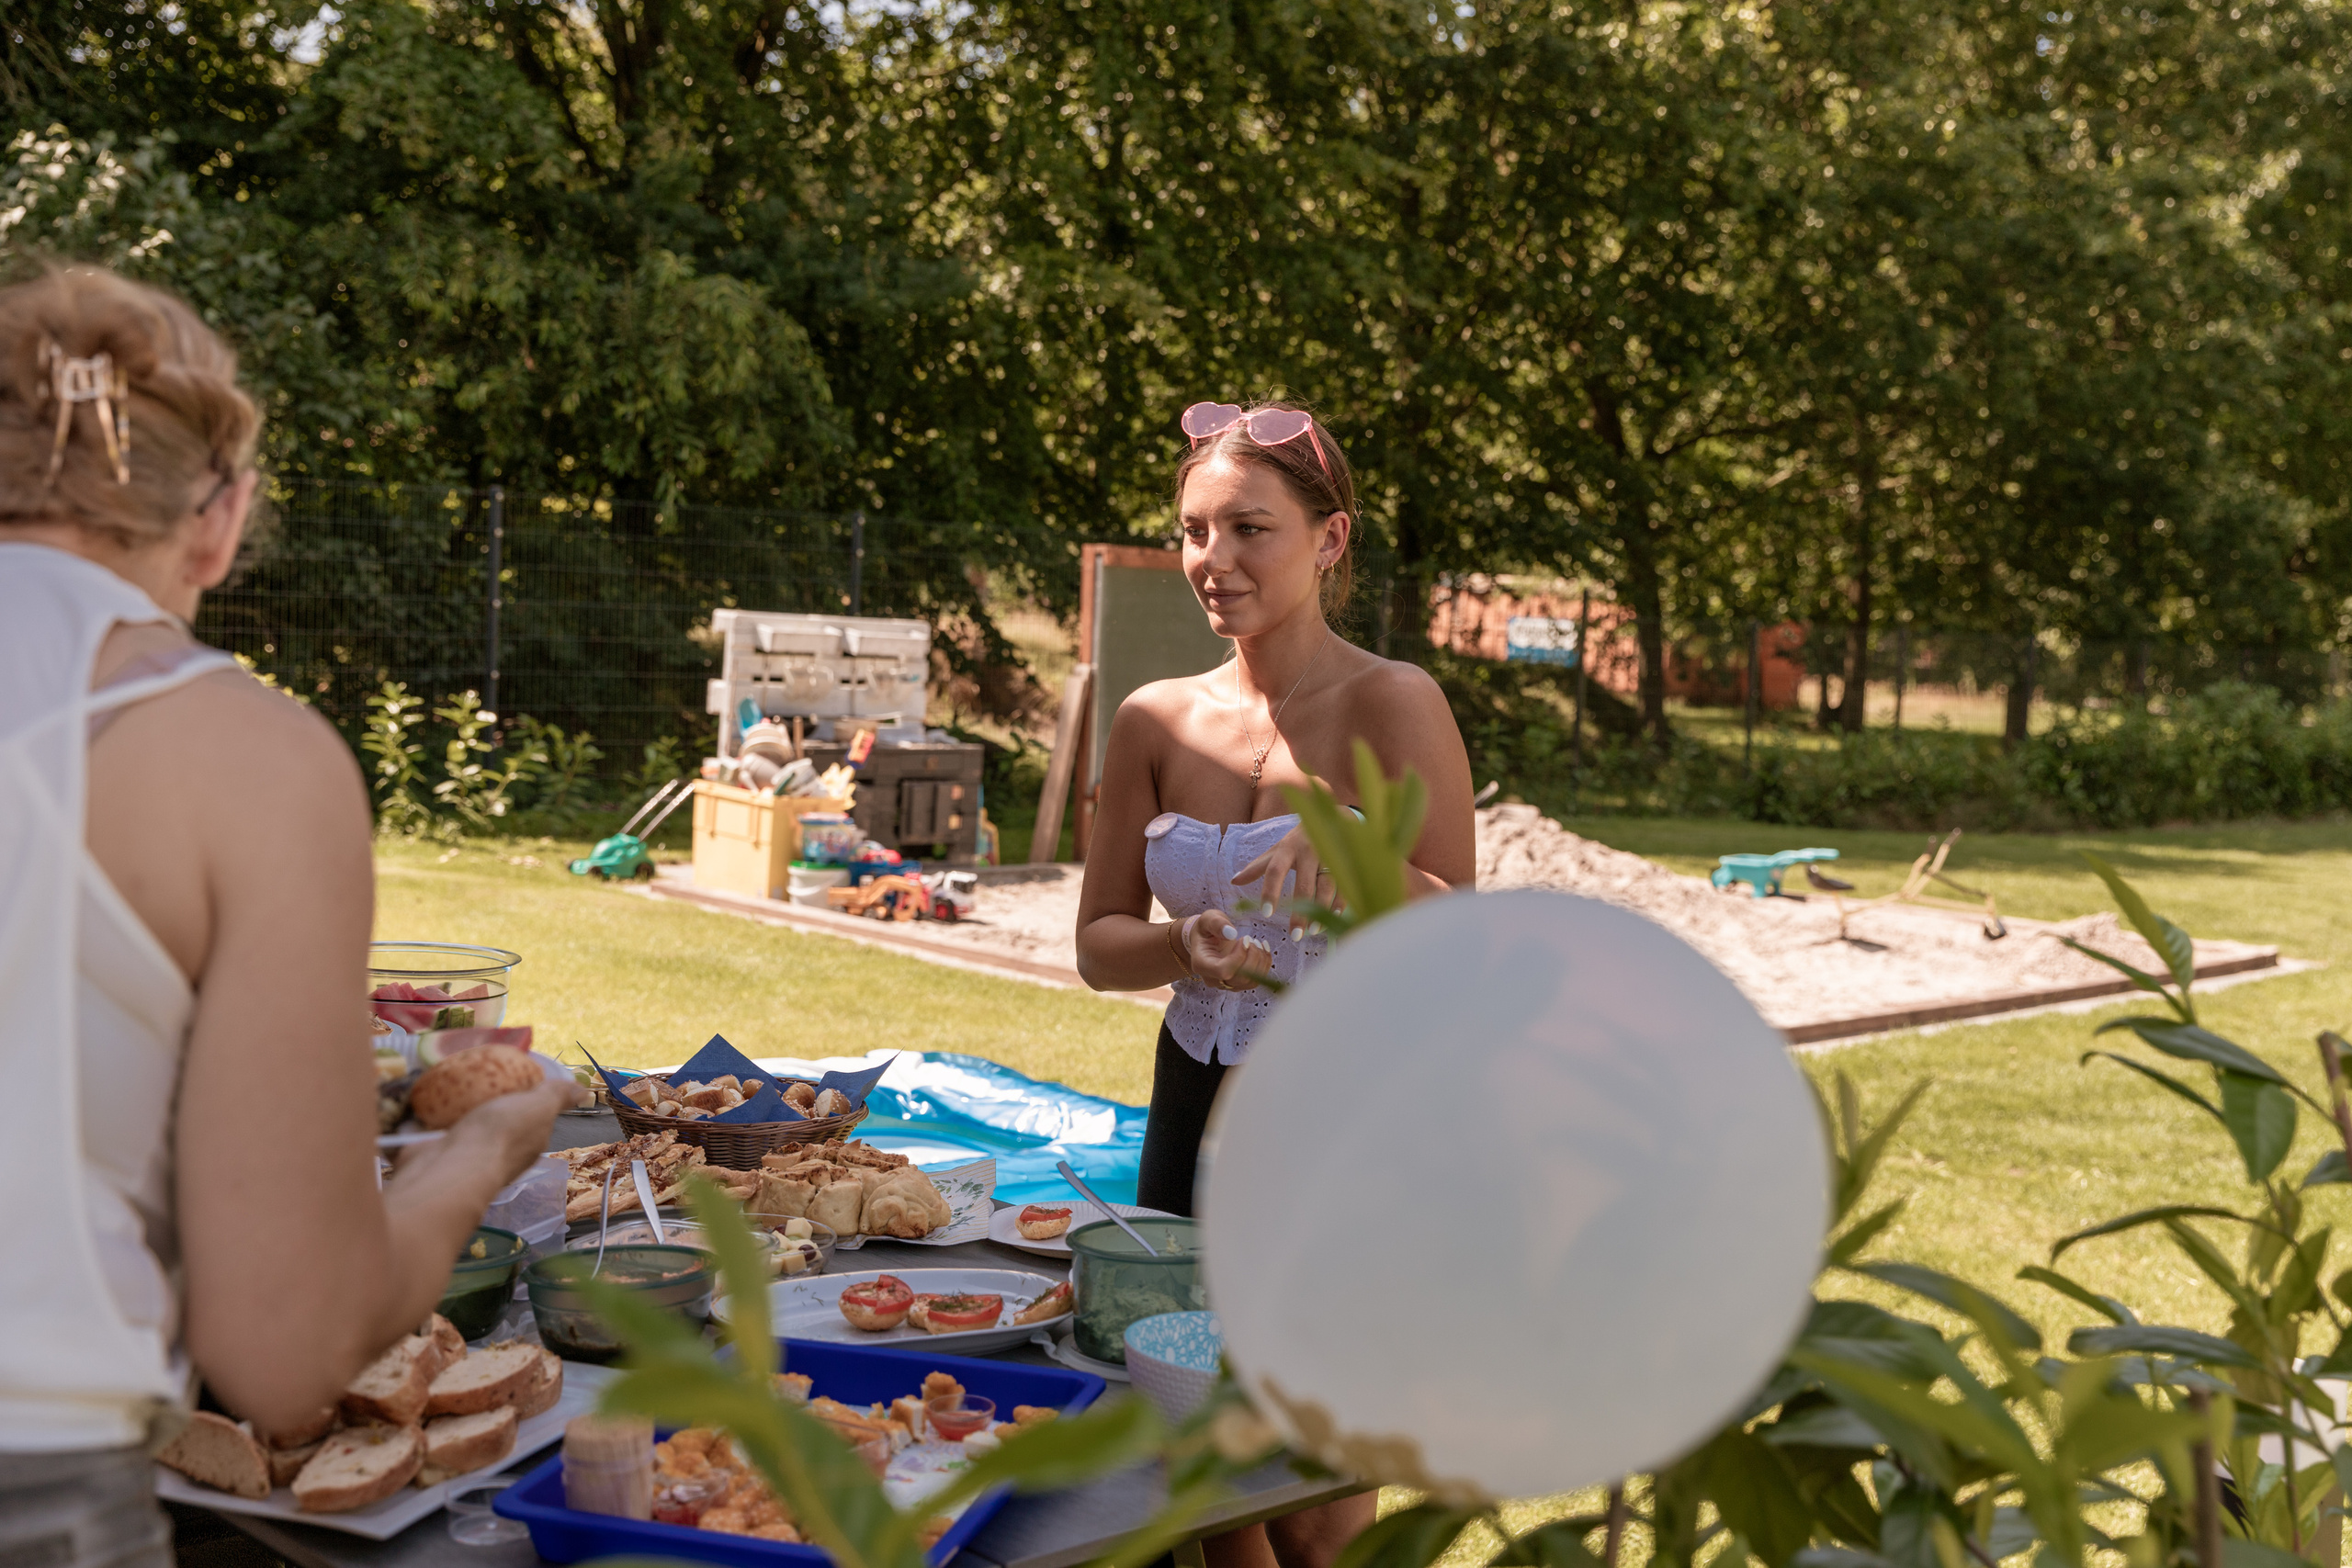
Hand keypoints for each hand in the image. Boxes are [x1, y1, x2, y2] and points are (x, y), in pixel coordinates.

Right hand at [400, 1076, 580, 1187]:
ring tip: (441, 1077)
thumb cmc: (500, 1134)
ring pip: (456, 1124)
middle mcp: (496, 1154)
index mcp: (526, 1143)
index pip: (529, 1116)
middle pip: (491, 1119)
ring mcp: (460, 1156)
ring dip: (448, 1105)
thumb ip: (557, 1097)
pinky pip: (424, 1129)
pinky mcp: (429, 1154)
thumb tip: (584, 1091)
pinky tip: (417, 1093)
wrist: (449, 1169)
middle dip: (482, 1099)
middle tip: (469, 1071)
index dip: (522, 1096)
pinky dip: (419, 1115)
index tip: (506, 1073)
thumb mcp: (538, 1107)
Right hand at [1180, 912, 1274, 991]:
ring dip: (1260, 962)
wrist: (1207, 939)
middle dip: (1253, 958)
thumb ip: (1217, 923)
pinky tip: (1263, 949)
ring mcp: (1225, 984)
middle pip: (1239, 978)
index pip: (1222, 970)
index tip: (1245, 939)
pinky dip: (1264, 965)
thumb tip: (1231, 933)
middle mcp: (1212, 979)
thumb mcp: (1208, 919)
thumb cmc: (1206, 928)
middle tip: (1253, 939)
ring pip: (1250, 982)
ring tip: (1258, 943)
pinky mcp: (1237, 982)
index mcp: (1201, 964)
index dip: (1238, 957)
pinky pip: (1255, 980)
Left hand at [1231, 824, 1335, 941]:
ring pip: (1326, 885)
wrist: (1334, 817)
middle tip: (1295, 936)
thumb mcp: (1278, 849)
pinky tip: (1334, 918)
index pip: (1275, 870)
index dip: (1270, 891)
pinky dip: (1341, 902)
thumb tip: (1234, 881)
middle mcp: (1308, 851)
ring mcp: (1330, 856)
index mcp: (1287, 849)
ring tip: (1314, 931)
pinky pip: (1345, 884)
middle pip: (1303, 884)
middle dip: (1299, 911)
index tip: (1266, 914)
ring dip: (1321, 910)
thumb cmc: (1300, 839)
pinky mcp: (1347, 861)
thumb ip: (1258, 866)